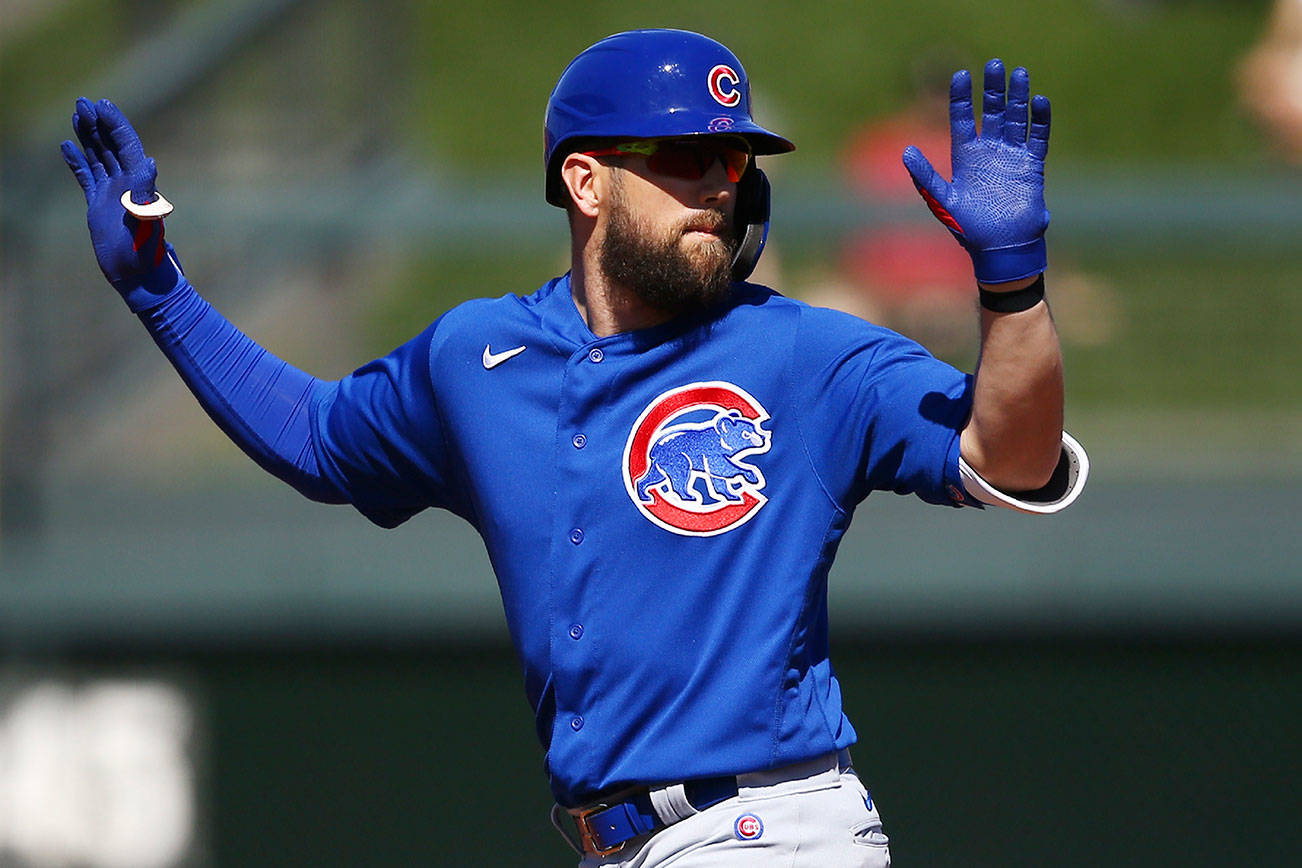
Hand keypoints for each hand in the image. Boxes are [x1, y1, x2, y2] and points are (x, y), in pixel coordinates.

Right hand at [61, 98, 181, 309]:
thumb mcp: (144, 220)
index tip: (101, 104)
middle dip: (98, 123)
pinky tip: (66, 146)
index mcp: (139, 182)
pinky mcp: (98, 205)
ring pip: (98, 157)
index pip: (126, 144)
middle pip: (111, 145)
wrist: (137, 275)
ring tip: (76, 115)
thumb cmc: (144, 251)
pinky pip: (86, 176)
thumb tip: (150, 162)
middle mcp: (127, 184)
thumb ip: (144, 192)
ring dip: (88, 137)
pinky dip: (76, 161)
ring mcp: (111, 193)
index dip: (115, 123)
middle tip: (82, 102)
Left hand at [903, 59, 1049, 283]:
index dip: (962, 98)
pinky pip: (1037, 137)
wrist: (1000, 249)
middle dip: (993, 89)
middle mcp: (989, 152)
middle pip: (991, 112)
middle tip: (995, 64)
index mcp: (965, 157)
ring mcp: (1011, 157)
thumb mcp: (942, 201)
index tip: (961, 75)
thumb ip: (925, 177)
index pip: (963, 119)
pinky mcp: (1031, 167)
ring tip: (1018, 73)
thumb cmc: (968, 228)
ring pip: (1016, 119)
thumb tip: (906, 152)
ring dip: (1017, 97)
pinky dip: (1040, 120)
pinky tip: (1040, 101)